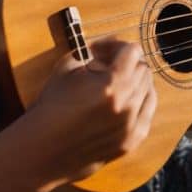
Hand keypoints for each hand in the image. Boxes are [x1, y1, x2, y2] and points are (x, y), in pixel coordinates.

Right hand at [24, 39, 157, 188]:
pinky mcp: (131, 141)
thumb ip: (93, 49)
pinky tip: (124, 101)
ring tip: (115, 85)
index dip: (118, 46)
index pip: (133, 51)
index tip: (106, 51)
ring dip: (135, 82)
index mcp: (111, 85)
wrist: (42, 150)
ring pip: (149, 90)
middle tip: (108, 67)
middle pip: (143, 69)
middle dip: (127, 63)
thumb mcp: (67, 67)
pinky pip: (148, 112)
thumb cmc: (51, 105)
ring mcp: (131, 126)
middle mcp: (126, 106)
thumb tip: (112, 41)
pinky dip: (140, 102)